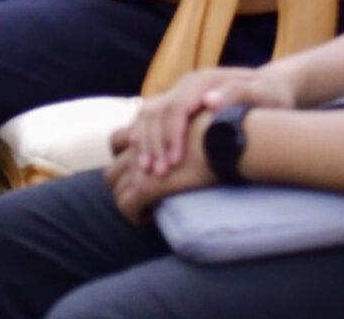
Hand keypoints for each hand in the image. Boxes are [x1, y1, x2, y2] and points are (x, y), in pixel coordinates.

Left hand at [105, 108, 217, 222]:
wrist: (230, 141)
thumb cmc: (225, 134)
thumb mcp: (200, 125)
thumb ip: (186, 134)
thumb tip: (190, 142)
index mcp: (146, 129)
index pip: (119, 140)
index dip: (122, 157)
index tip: (138, 170)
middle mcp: (139, 144)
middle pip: (112, 166)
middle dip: (119, 183)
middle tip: (136, 195)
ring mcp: (140, 164)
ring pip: (115, 186)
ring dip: (125, 199)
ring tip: (143, 210)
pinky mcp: (148, 184)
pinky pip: (128, 204)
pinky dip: (134, 214)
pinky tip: (149, 220)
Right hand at [117, 65, 300, 176]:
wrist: (271, 87)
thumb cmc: (271, 96)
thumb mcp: (262, 94)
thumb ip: (236, 94)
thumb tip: (208, 102)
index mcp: (204, 80)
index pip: (177, 108)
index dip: (172, 135)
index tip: (175, 163)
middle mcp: (187, 84)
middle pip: (158, 112)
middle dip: (155, 144)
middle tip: (158, 173)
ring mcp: (181, 92)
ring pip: (149, 114)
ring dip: (145, 141)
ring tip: (146, 169)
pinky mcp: (179, 102)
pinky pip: (151, 117)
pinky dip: (143, 135)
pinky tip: (141, 154)